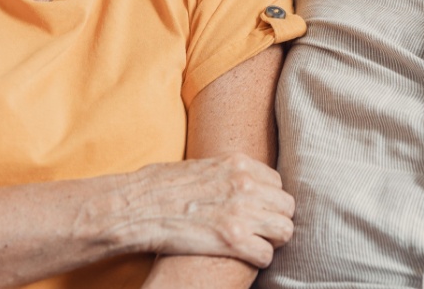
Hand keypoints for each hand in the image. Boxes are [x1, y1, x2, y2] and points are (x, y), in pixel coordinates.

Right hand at [119, 154, 294, 268]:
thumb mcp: (199, 166)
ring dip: (272, 240)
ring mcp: (242, 213)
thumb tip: (233, 180)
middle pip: (286, 206)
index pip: (277, 182)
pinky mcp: (234, 241)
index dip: (268, 199)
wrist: (137, 207)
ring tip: (256, 245)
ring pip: (285, 231)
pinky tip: (245, 258)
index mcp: (238, 164)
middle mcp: (245, 185)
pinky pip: (267, 255)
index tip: (259, 210)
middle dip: (275, 220)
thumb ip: (224, 173)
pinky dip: (259, 259)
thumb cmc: (160, 187)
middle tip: (260, 231)